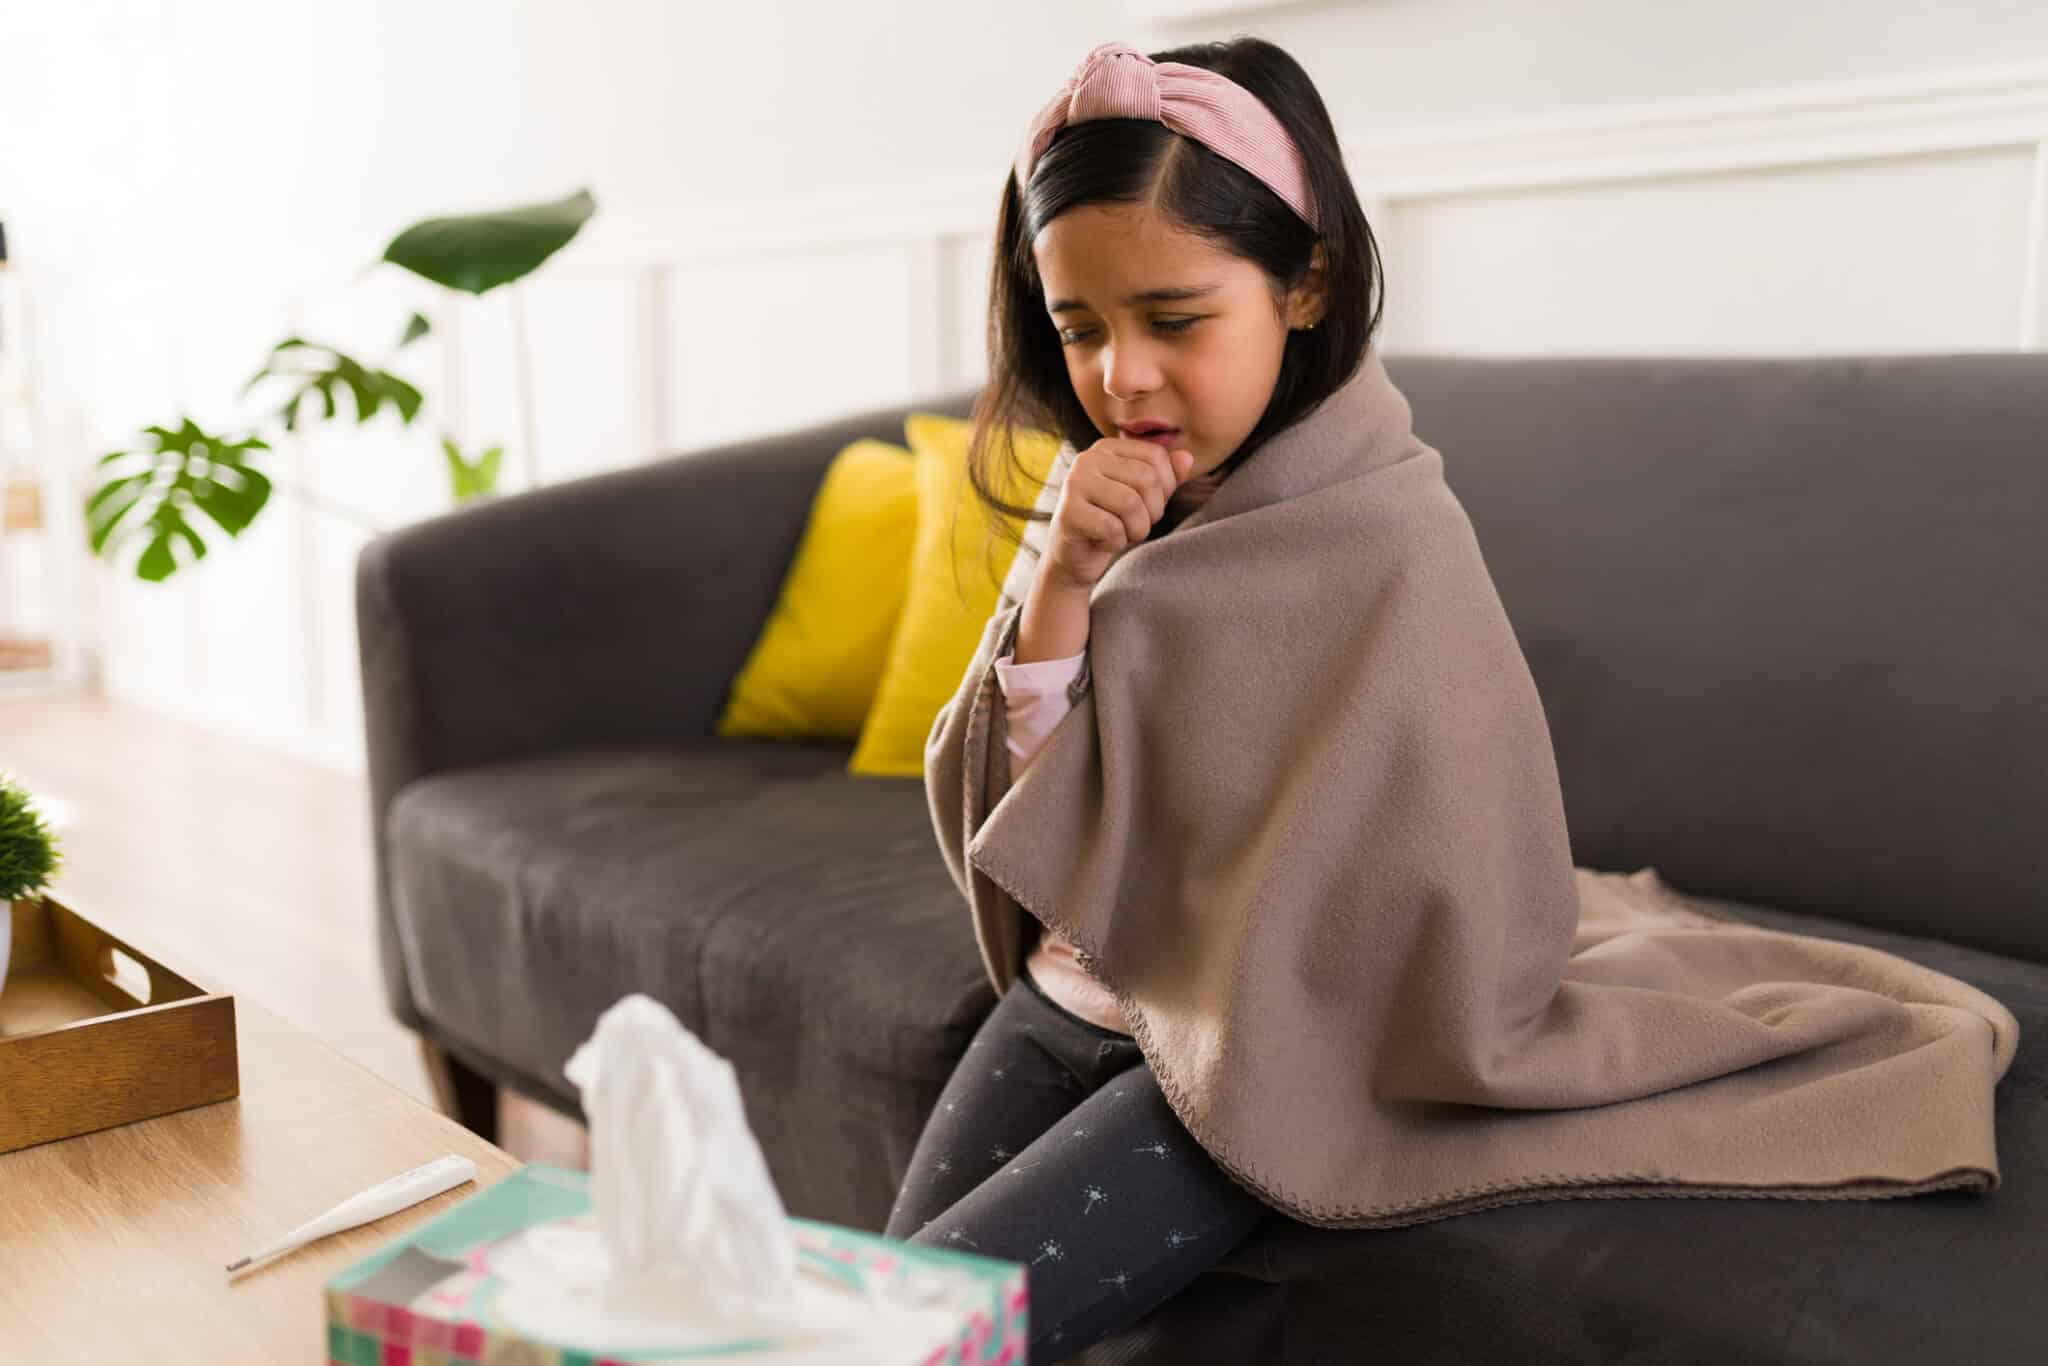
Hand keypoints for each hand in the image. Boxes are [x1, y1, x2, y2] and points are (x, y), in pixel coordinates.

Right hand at [1041, 438, 1195, 591]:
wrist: (1075, 558)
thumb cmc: (1111, 523)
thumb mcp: (1144, 498)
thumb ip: (1165, 477)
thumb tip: (1187, 458)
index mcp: (1106, 449)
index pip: (1156, 455)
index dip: (1166, 486)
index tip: (1150, 505)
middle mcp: (1087, 459)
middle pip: (1146, 479)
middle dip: (1152, 511)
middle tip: (1136, 525)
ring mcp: (1074, 484)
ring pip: (1131, 504)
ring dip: (1137, 529)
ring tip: (1123, 534)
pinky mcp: (1068, 513)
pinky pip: (1112, 528)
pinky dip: (1117, 542)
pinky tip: (1102, 542)